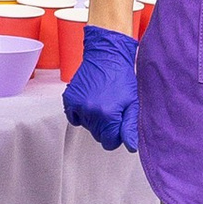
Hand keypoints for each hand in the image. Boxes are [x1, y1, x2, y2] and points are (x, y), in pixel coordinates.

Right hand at [63, 25, 139, 152]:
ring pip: (87, 126)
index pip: (109, 143)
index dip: (116, 135)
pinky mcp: (69, 98)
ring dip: (94, 119)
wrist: (107, 56)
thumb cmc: (122, 78)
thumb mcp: (133, 103)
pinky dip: (81, 113)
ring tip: (102, 102)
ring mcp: (78, 105)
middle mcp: (90, 112)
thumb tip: (131, 147)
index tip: (119, 122)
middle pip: (97, 135)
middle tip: (112, 109)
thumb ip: (131, 127)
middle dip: (106, 127)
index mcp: (107, 115)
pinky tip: (90, 101)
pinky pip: (74, 117)